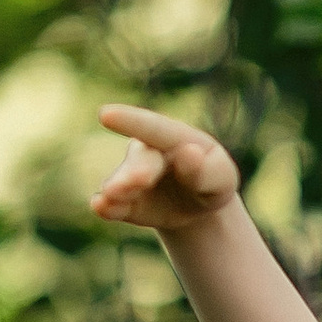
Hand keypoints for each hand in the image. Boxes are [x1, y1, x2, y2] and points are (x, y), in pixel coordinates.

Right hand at [91, 104, 241, 236]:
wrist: (196, 208)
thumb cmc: (211, 182)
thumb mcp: (222, 179)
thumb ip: (209, 169)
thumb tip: (189, 153)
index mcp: (173, 137)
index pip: (154, 128)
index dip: (131, 121)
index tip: (105, 114)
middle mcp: (147, 153)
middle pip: (140, 160)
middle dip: (137, 171)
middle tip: (141, 180)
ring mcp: (132, 179)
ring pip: (121, 182)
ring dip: (118, 189)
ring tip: (111, 196)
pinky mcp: (125, 204)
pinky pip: (113, 206)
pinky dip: (106, 207)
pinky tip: (99, 206)